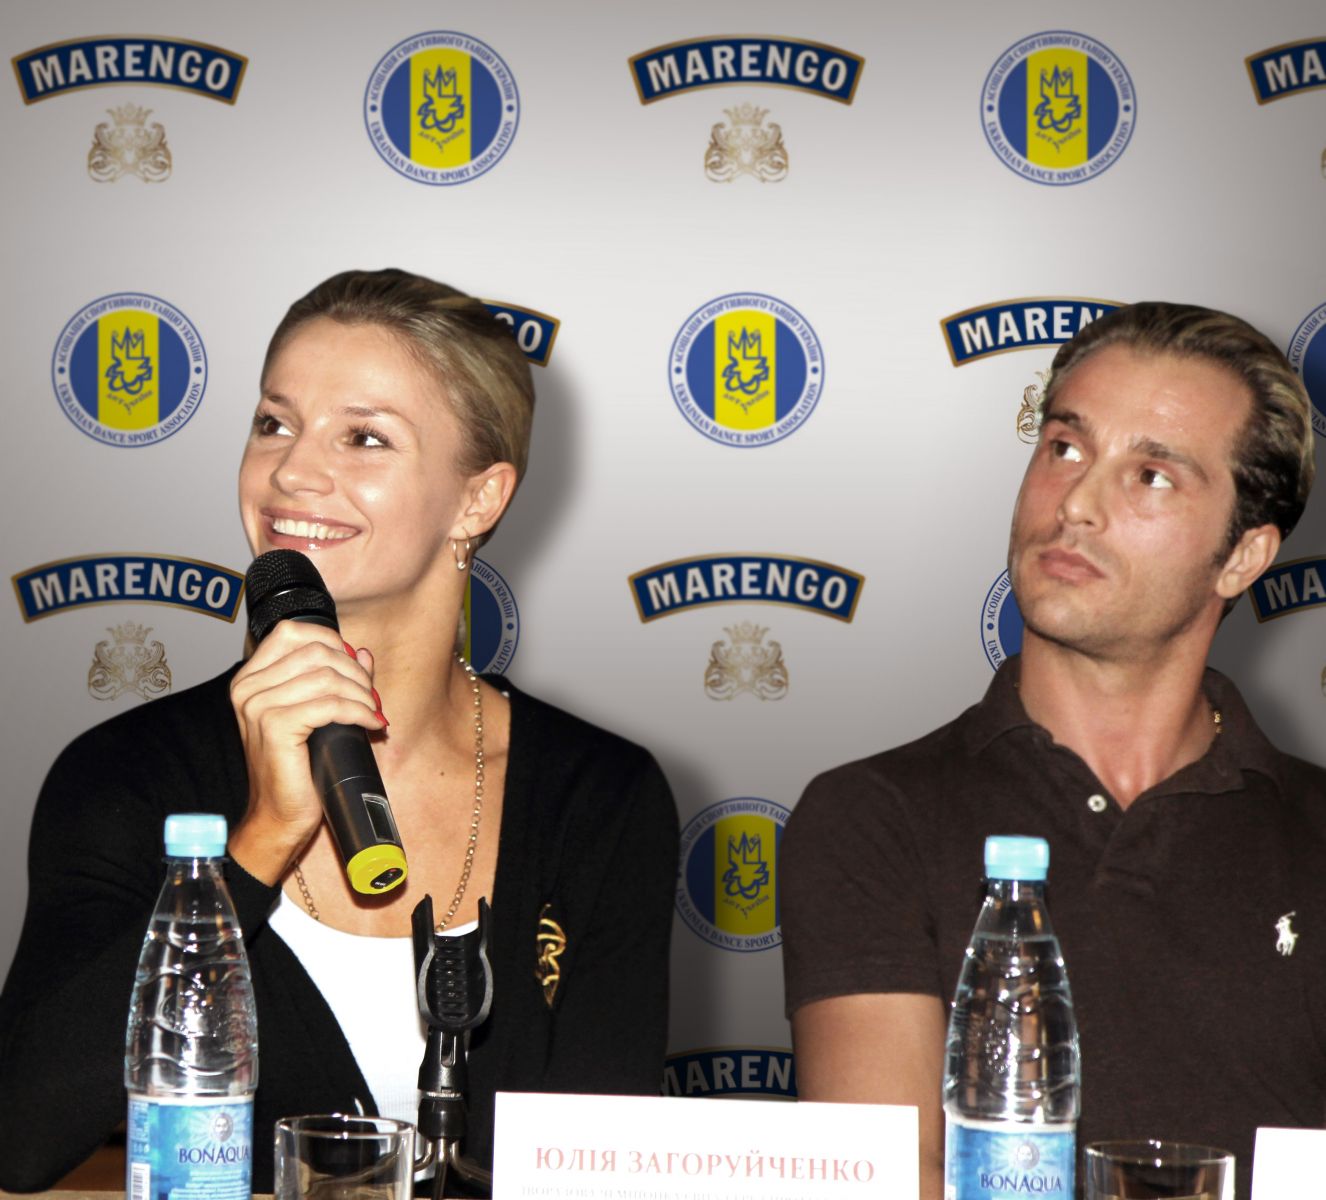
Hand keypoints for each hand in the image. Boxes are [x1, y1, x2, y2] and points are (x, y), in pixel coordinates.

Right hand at [227, 621, 383, 884]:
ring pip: (328, 677)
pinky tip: (372, 724)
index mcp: (251, 678)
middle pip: (317, 651)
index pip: (293, 632)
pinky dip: (359, 712)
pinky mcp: (275, 726)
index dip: (333, 642)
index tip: (355, 667)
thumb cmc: (297, 767)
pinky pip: (331, 705)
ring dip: (361, 694)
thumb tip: (363, 653)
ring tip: (372, 712)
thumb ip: (336, 680)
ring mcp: (258, 705)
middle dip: (355, 672)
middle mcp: (248, 687)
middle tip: (371, 697)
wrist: (278, 815)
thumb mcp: (316, 714)